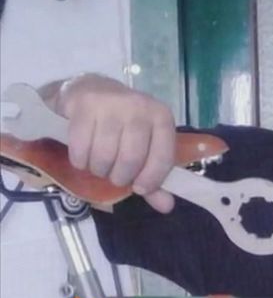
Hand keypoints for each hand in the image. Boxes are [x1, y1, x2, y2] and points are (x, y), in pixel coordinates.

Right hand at [51, 74, 175, 212]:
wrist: (92, 90)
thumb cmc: (123, 124)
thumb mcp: (145, 146)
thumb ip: (154, 178)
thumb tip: (166, 207)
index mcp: (162, 118)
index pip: (162, 158)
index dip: (151, 180)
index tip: (139, 188)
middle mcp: (140, 108)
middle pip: (131, 160)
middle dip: (120, 176)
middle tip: (114, 174)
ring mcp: (112, 104)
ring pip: (104, 156)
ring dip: (99, 170)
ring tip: (99, 164)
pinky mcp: (84, 105)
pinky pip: (80, 148)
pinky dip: (80, 160)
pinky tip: (83, 156)